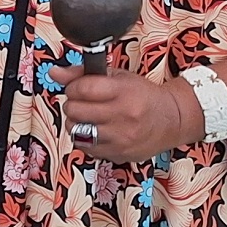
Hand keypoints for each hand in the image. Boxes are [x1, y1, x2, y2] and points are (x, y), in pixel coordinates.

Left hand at [55, 65, 199, 162]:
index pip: (81, 88)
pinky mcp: (118, 153)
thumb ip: (83, 74)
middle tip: (84, 103)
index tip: (78, 88)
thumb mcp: (118, 77)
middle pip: (74, 110)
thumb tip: (54, 73)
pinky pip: (85, 147)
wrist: (172, 120)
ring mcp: (120, 137)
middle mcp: (123, 115)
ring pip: (75, 130)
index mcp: (124, 92)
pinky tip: (96, 131)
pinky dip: (85, 139)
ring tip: (89, 117)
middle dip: (73, 104)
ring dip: (76, 122)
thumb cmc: (143, 95)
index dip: (73, 87)